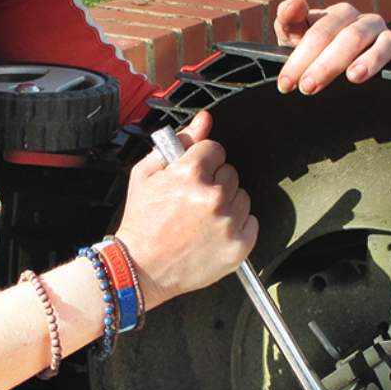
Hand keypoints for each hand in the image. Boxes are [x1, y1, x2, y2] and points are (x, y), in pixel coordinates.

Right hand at [113, 111, 255, 307]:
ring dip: (226, 205)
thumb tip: (203, 121)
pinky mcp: (238, 246)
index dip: (202, 163)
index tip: (192, 177)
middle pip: (230, 173)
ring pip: (242, 197)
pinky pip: (251, 223)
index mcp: (190, 174)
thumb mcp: (147, 174)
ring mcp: (227, 223)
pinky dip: (236, 227)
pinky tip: (213, 233)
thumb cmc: (141, 224)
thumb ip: (179, 142)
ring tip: (201, 220)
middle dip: (213, 183)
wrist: (139, 268)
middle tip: (192, 202)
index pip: (216, 150)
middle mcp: (212, 197)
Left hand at [273, 0, 390, 94]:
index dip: (302, 56)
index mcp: (340, 15)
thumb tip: (292, 4)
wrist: (330, 63)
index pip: (321, 32)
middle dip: (327, 64)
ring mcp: (386, 38)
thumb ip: (289, 20)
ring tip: (354, 77)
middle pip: (351, 38)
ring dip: (371, 59)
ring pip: (384, 43)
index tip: (286, 82)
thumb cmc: (311, 49)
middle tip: (308, 87)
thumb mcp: (294, 35)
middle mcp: (366, 23)